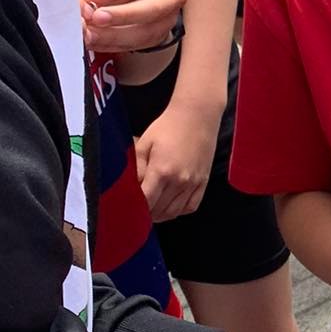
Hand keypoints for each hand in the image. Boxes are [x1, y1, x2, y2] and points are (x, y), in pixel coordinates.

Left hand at [80, 0, 184, 54]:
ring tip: (91, 34)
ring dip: (115, 35)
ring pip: (145, 33)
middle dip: (121, 15)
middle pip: (152, 9)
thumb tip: (86, 5)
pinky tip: (95, 42)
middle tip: (96, 17)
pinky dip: (111, 45)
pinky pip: (135, 46)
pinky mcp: (157, 39)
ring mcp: (168, 21)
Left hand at [135, 100, 220, 221]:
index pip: (146, 201)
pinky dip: (178, 211)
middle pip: (159, 210)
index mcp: (161, 170)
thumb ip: (136, 168)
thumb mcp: (144, 143)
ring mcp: (193, 183)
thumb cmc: (167, 126)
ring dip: (160, 215)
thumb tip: (130, 188)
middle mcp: (179, 181)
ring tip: (150, 211)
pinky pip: (190, 207)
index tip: (127, 207)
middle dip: (145, 213)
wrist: (197, 116)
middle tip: (136, 210)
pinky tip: (169, 207)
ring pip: (174, 212)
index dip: (135, 208)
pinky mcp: (203, 182)